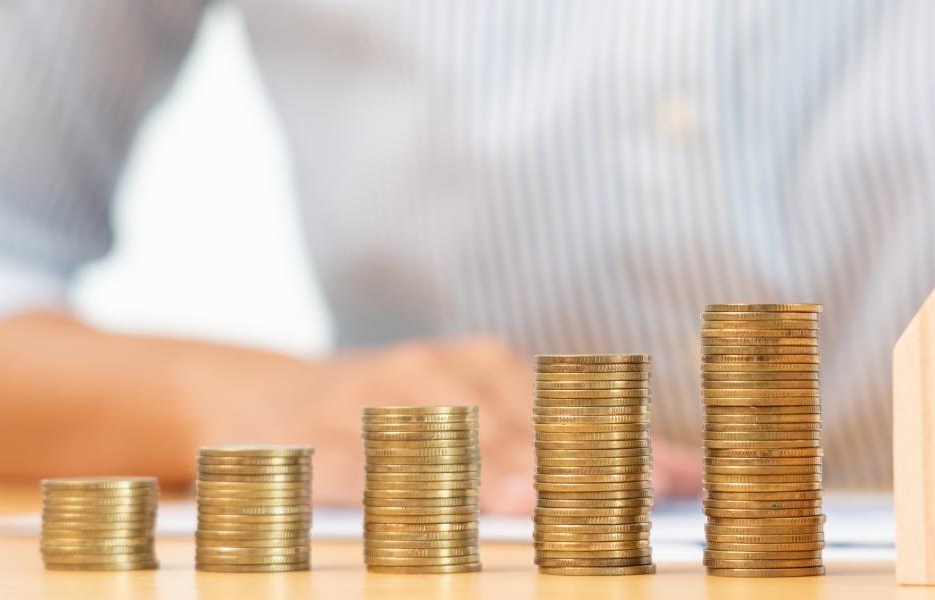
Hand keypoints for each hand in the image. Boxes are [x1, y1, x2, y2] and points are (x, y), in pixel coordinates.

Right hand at [184, 336, 700, 515]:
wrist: (254, 399)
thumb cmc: (390, 422)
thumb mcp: (474, 416)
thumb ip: (564, 445)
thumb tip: (680, 477)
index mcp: (479, 364)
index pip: (565, 409)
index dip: (623, 449)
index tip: (676, 482)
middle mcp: (428, 371)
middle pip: (509, 431)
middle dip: (563, 470)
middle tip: (607, 501)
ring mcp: (365, 398)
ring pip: (435, 444)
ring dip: (483, 474)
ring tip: (527, 503)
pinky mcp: (302, 435)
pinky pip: (348, 463)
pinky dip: (384, 484)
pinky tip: (417, 503)